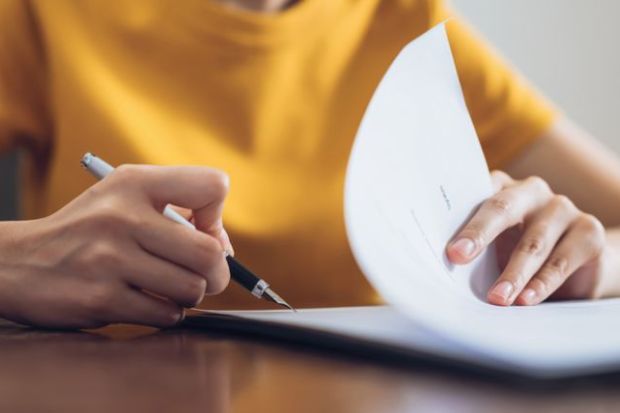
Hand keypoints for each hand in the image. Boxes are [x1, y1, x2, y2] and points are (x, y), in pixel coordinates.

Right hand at [0, 164, 231, 327]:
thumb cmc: (88, 231)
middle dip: (218, 272)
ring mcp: (110, 259)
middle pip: (210, 252)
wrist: (17, 263)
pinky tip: (146, 302)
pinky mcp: (101, 298)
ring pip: (192, 288)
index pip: (213, 186)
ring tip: (167, 288)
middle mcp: (122, 216)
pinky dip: (166, 313)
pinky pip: (166, 314)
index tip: (201, 232)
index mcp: (134, 183)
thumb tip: (225, 248)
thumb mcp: (125, 197)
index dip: (217, 216)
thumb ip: (180, 208)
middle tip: (204, 276)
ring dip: (189, 295)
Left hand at [446, 171, 606, 305]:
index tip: (445, 245)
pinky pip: (562, 260)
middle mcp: (530, 191)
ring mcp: (562, 208)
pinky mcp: (588, 231)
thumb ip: (472, 248)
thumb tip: (442, 267)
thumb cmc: (516, 253)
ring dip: (513, 272)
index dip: (458, 217)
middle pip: (503, 208)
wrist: (574, 268)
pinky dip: (542, 282)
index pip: (474, 193)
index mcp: (500, 187)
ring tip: (497, 298)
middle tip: (458, 257)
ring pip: (533, 241)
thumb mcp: (492, 247)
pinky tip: (527, 299)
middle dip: (479, 233)